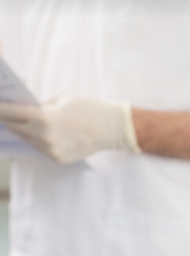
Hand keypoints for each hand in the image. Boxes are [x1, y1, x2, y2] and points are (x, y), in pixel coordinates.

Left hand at [0, 93, 140, 162]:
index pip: (11, 113)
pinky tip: (40, 134)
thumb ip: (41, 104)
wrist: (112, 128)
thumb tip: (26, 109)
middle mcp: (44, 136)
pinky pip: (41, 148)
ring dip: (23, 131)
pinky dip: (38, 140)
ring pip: (27, 139)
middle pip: (15, 128)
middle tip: (2, 114)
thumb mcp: (62, 97)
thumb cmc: (89, 107)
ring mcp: (51, 150)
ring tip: (19, 123)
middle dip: (8, 120)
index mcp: (44, 117)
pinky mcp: (58, 158)